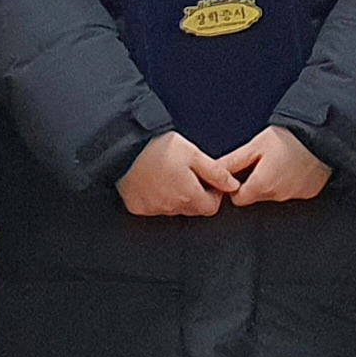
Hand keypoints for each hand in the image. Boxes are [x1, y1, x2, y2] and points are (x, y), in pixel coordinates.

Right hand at [117, 131, 236, 217]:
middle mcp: (171, 207)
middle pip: (193, 209)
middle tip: (186, 172)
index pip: (211, 208)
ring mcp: (153, 209)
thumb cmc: (157, 147)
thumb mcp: (193, 154)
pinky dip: (157, 197)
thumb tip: (232, 185)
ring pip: (174, 209)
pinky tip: (153, 181)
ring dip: (176, 196)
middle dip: (195, 194)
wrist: (123, 148)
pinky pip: (154, 207)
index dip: (213, 193)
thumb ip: (215, 173)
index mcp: (188, 195)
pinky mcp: (138, 207)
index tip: (206, 180)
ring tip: (168, 173)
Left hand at [222, 125, 330, 205]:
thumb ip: (234, 162)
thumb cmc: (291, 138)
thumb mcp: (257, 145)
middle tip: (262, 161)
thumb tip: (214, 171)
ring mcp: (294, 196)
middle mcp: (277, 196)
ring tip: (280, 160)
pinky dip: (289, 182)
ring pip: (273, 194)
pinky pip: (292, 191)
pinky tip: (293, 166)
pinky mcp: (308, 193)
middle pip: (255, 196)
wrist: (324, 138)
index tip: (241, 172)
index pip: (237, 199)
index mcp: (261, 185)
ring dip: (273, 181)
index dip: (235, 186)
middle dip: (254, 182)